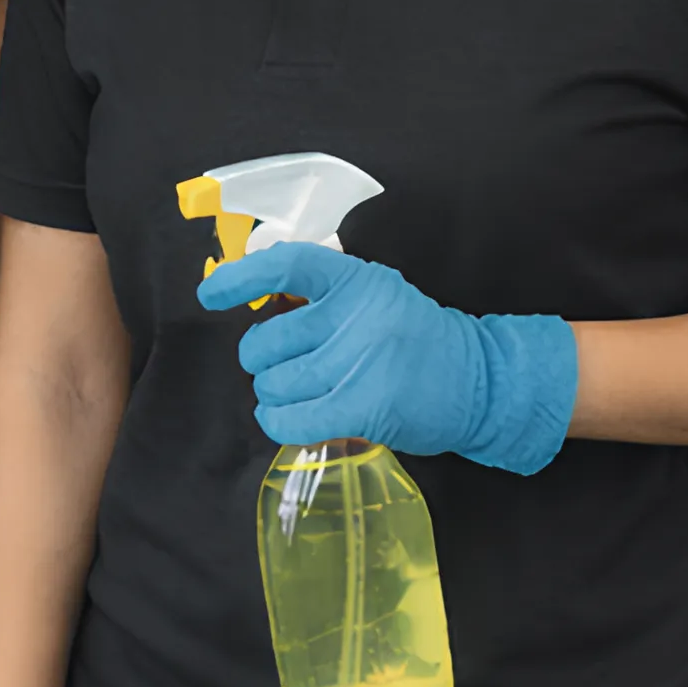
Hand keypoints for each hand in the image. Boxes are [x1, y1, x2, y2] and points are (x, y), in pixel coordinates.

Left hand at [196, 241, 576, 474]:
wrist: (478, 382)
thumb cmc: (415, 340)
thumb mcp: (374, 298)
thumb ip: (323, 299)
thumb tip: (255, 306)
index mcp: (357, 279)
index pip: (286, 265)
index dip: (240, 278)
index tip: (209, 294)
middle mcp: (356, 316)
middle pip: (268, 339)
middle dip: (262, 359)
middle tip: (285, 365)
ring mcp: (361, 363)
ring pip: (275, 383)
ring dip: (273, 393)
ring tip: (299, 393)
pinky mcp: (365, 408)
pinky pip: (293, 419)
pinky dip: (277, 421)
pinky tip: (282, 417)